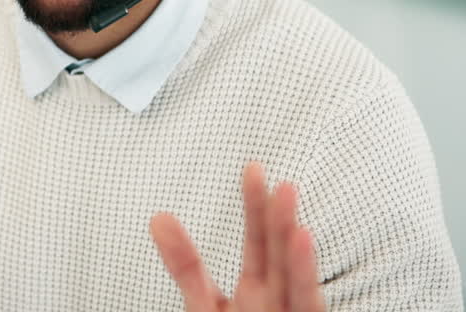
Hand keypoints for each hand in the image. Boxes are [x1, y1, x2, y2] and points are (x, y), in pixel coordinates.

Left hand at [150, 162, 324, 311]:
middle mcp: (280, 303)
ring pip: (296, 284)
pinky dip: (304, 282)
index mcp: (258, 292)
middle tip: (272, 178)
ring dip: (294, 248)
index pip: (258, 244)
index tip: (253, 168)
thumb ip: (186, 265)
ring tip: (291, 206)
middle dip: (276, 220)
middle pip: (277, 256)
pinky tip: (301, 247)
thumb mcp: (205, 307)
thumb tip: (158, 216)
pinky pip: (307, 309)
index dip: (255, 209)